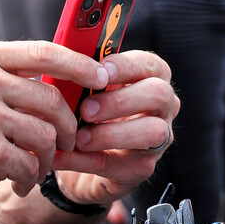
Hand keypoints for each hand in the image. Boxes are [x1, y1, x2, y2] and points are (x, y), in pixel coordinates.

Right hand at [0, 41, 108, 203]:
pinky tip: (16, 180)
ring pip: (46, 136)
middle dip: (68, 126)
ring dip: (46, 157)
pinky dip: (28, 178)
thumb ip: (0, 73)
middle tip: (66, 140)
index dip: (80, 64)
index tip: (100, 76)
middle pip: (52, 100)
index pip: (44, 52)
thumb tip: (51, 78)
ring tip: (33, 166)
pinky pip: (30, 166)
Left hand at [52, 50, 178, 205]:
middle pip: (159, 95)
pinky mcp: (142, 167)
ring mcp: (157, 139)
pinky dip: (86, 160)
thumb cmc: (80, 108)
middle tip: (85, 110)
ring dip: (111, 134)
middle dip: (120, 101)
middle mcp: (161, 106)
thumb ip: (79, 73)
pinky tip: (63, 155)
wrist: (74, 153)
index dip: (127, 65)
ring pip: (152, 132)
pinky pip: (121, 164)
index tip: (101, 70)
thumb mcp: (79, 86)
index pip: (150, 64)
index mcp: (147, 78)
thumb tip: (63, 56)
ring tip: (79, 138)